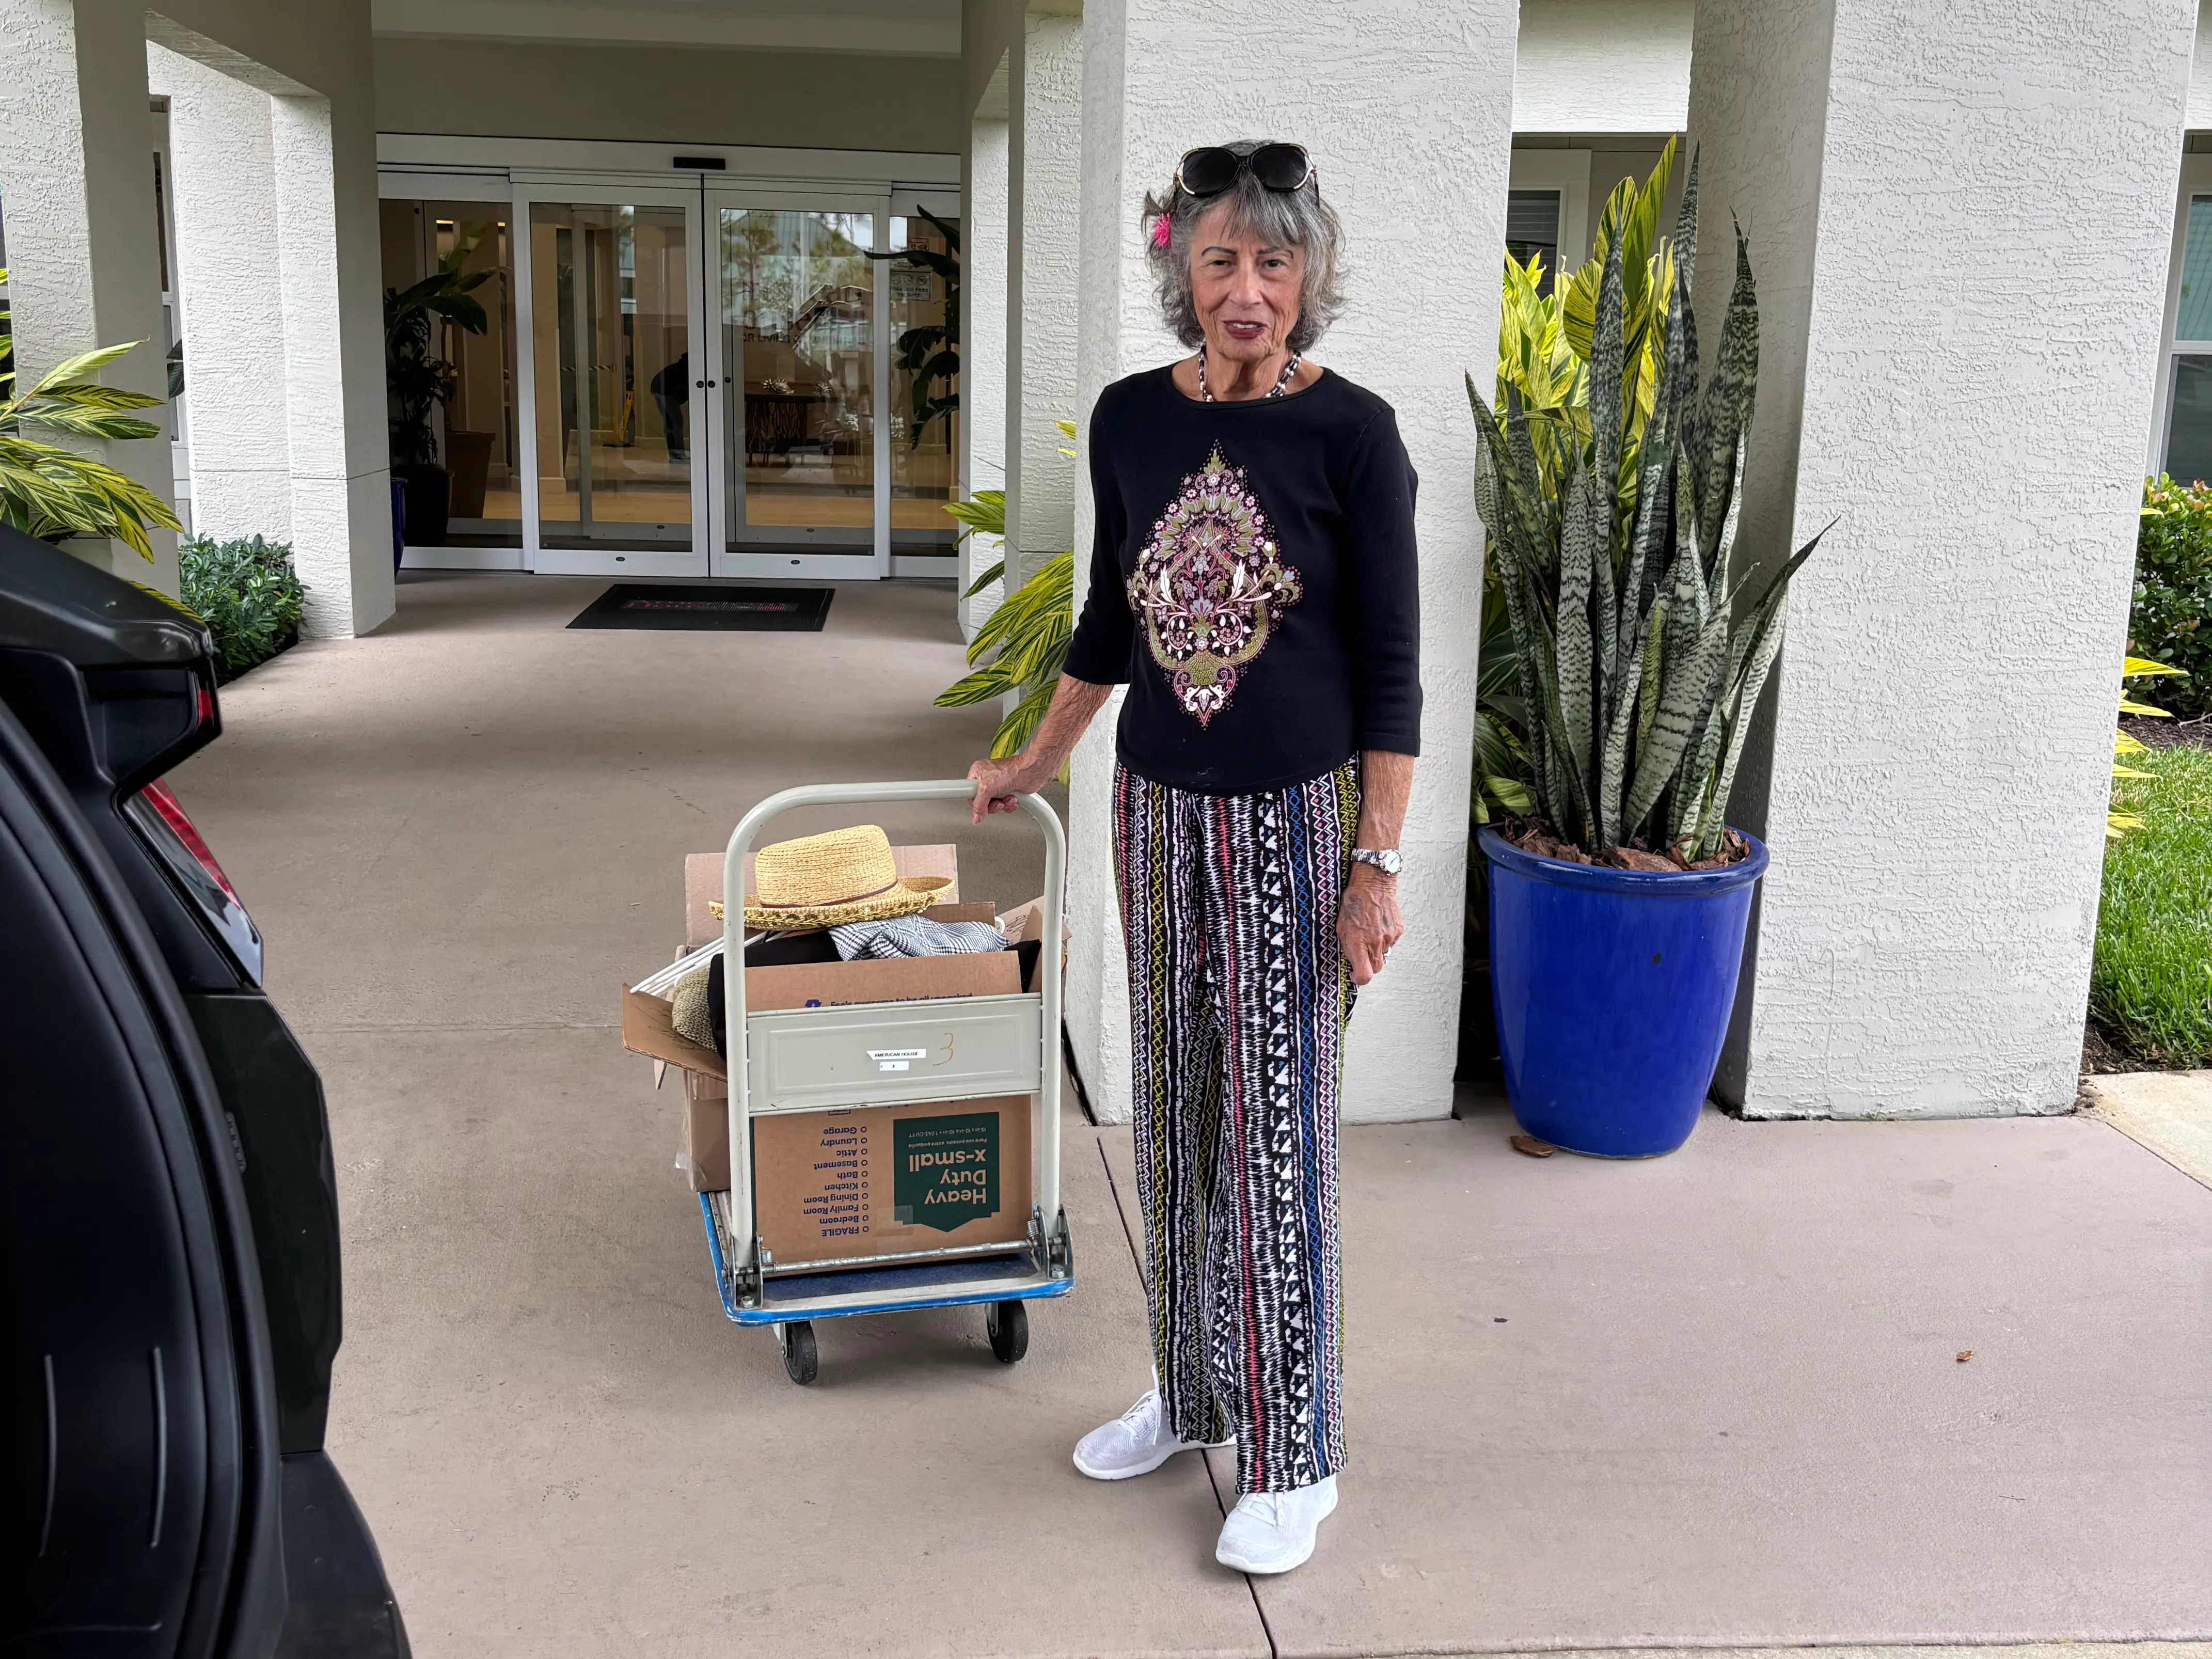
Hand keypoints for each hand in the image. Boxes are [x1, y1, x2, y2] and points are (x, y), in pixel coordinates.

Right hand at [967, 755, 1036, 823]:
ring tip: (1007, 798)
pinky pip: (1005, 805)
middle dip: (992, 805)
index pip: (970, 794)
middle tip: (997, 802)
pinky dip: (1010, 804)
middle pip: (983, 802)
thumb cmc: (1011, 771)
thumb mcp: (987, 788)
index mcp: (978, 773)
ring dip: (1003, 804)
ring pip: (995, 804)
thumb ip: (979, 805)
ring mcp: (999, 785)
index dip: (975, 802)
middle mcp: (988, 779)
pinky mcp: (1009, 791)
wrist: (1031, 772)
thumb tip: (976, 817)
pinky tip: (1013, 798)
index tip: (979, 808)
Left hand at [1337, 863, 1402, 985]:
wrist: (1373, 883)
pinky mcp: (1398, 930)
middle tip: (1361, 953)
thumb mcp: (1341, 925)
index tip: (1355, 975)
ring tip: (1369, 933)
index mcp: (1359, 941)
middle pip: (1376, 968)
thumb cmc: (1354, 901)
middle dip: (1368, 964)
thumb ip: (1347, 946)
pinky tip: (1377, 926)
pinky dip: (1384, 939)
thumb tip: (1351, 960)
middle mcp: (1376, 941)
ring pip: (1383, 955)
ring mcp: (1389, 936)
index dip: (1359, 978)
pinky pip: (1390, 943)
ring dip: (1376, 950)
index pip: (1364, 974)